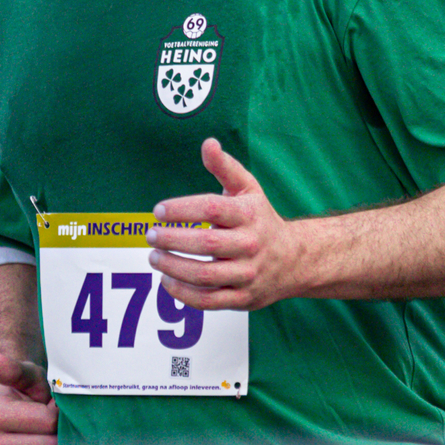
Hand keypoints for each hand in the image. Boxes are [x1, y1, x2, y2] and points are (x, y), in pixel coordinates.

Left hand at [149, 139, 300, 311]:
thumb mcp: (248, 189)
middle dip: (172, 240)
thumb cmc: (261, 219)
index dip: (182, 209)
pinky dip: (184, 294)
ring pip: (206, 275)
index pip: (212, 209)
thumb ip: (225, 167)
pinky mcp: (242, 298)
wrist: (294, 259)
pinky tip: (166, 281)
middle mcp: (250, 245)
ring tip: (154, 258)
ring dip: (174, 267)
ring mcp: (247, 274)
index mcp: (249, 215)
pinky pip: (209, 301)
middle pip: (207, 244)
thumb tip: (208, 144)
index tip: (158, 210)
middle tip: (151, 235)